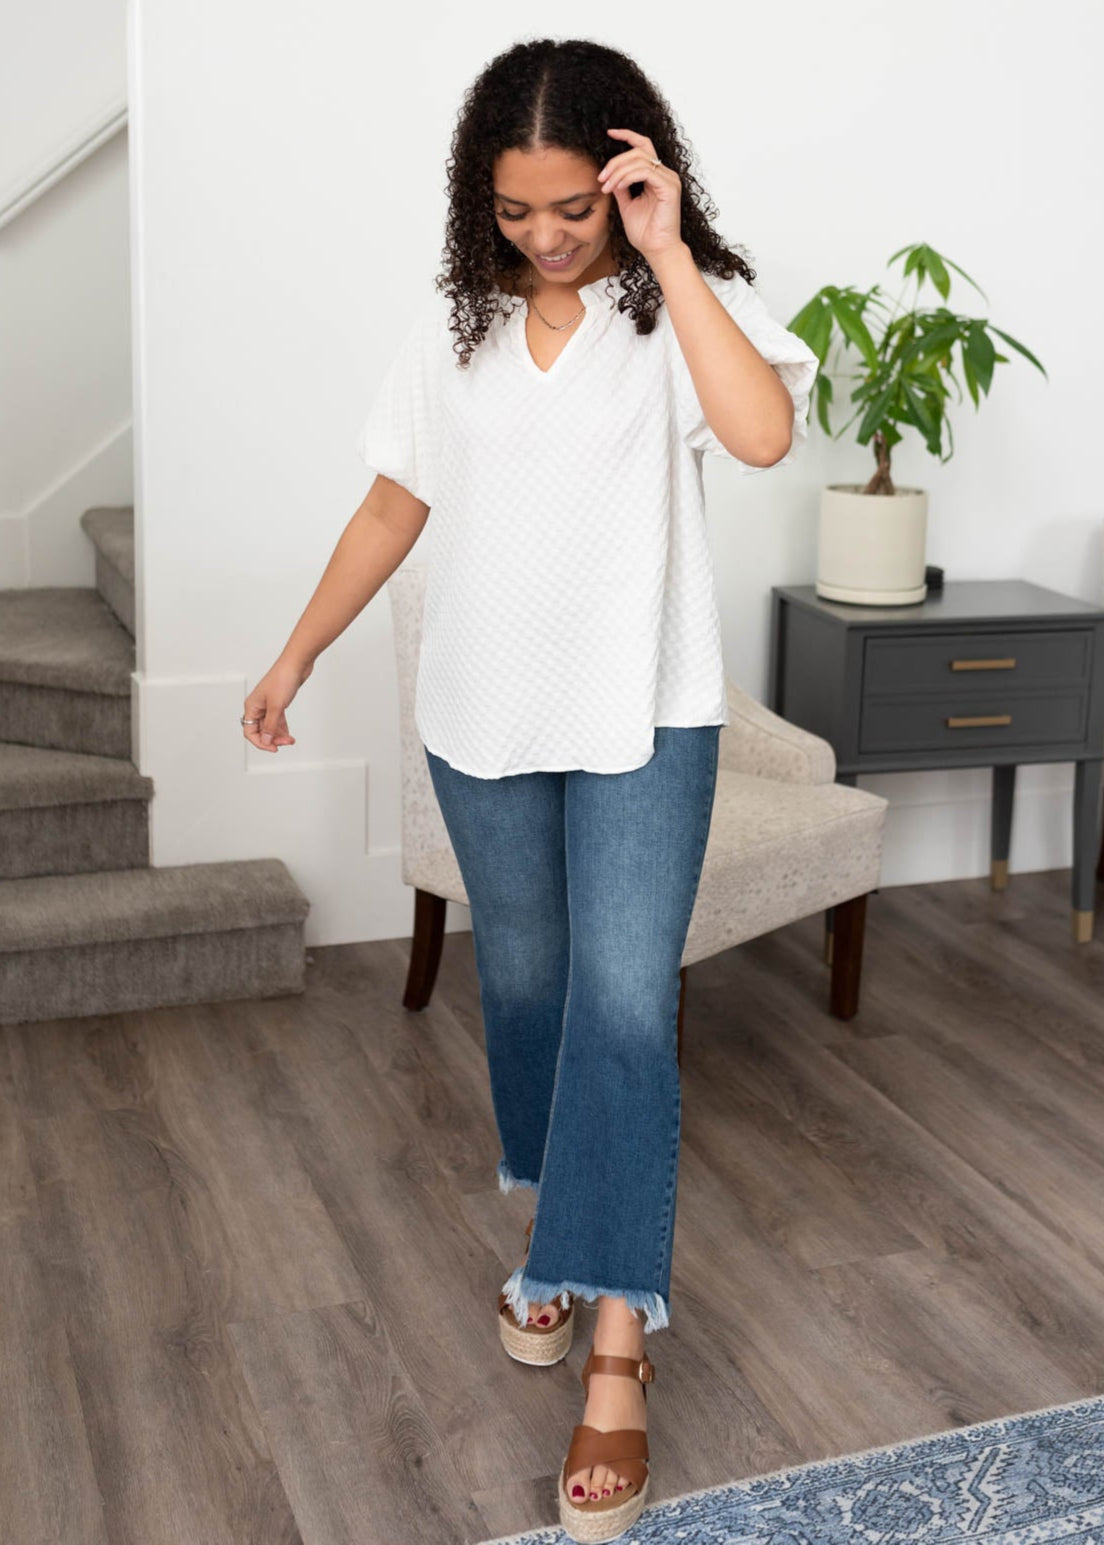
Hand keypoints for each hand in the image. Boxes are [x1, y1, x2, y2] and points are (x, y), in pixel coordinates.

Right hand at [242, 655, 312, 751]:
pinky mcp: (278, 703)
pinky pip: (277, 720)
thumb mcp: (276, 706)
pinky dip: (282, 728)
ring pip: (269, 726)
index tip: (273, 748)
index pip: (250, 731)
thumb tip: (265, 740)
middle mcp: (257, 706)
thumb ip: (270, 725)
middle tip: (285, 743)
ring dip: (278, 735)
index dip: (260, 742)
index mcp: (252, 706)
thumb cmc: (283, 679)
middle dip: (272, 739)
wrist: (296, 664)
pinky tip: (289, 734)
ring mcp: (268, 705)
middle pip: (260, 730)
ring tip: (290, 740)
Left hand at [598, 128, 683, 262]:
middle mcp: (665, 174)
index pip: (643, 146)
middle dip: (615, 161)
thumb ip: (621, 187)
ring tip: (607, 186)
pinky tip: (618, 188)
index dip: (627, 135)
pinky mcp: (669, 187)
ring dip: (618, 171)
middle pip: (638, 150)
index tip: (609, 133)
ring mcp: (669, 179)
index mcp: (656, 176)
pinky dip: (628, 177)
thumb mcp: (626, 205)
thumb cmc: (645, 232)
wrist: (657, 250)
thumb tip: (610, 175)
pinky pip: (645, 171)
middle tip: (601, 178)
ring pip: (639, 160)